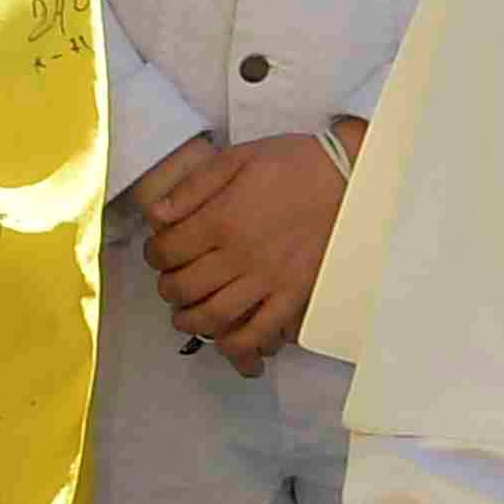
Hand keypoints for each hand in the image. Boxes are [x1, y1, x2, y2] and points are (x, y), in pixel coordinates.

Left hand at [142, 130, 354, 366]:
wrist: (349, 179)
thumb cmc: (294, 164)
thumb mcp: (237, 158)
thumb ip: (193, 187)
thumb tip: (156, 215)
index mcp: (222, 219)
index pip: (168, 251)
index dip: (153, 254)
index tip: (158, 252)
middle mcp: (240, 255)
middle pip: (184, 287)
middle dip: (168, 289)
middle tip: (171, 282)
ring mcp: (268, 280)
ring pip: (214, 316)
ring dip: (191, 320)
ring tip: (186, 315)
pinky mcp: (293, 295)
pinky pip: (260, 332)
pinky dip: (238, 346)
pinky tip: (226, 342)